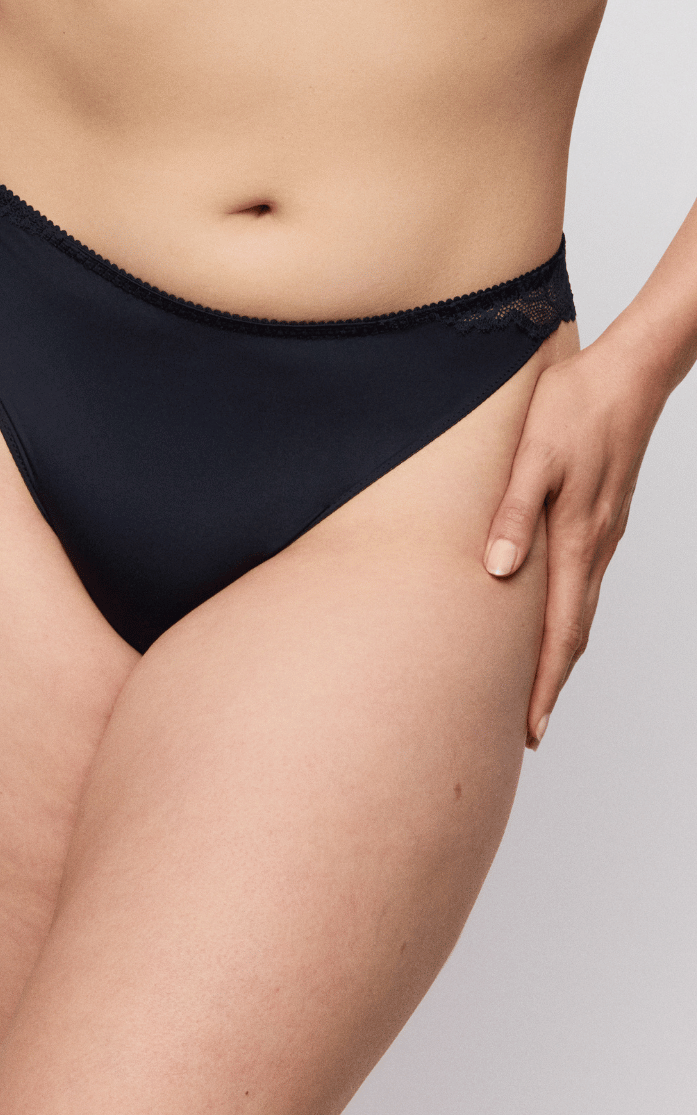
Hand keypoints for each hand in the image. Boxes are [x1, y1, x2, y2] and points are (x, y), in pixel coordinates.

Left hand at [483, 333, 667, 748]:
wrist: (631, 371)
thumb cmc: (575, 407)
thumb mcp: (532, 455)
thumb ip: (511, 513)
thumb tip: (497, 572)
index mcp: (575, 538)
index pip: (558, 631)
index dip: (542, 682)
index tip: (529, 726)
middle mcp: (594, 547)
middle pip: (572, 634)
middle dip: (549, 685)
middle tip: (529, 728)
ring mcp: (602, 535)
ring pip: (579, 612)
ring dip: (559, 655)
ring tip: (536, 689)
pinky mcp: (601, 519)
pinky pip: (584, 585)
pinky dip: (567, 619)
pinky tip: (552, 624)